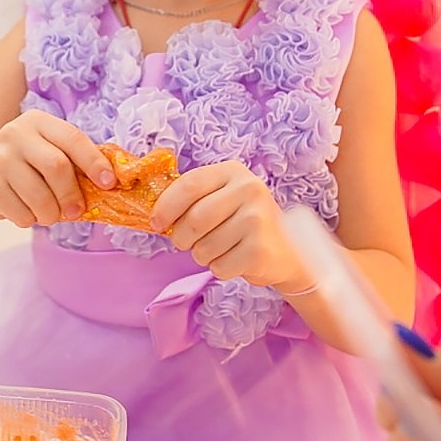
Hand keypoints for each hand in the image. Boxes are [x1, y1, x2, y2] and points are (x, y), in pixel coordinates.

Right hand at [0, 110, 115, 228]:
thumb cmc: (22, 169)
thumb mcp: (44, 153)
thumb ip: (72, 160)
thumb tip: (109, 181)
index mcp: (37, 121)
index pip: (73, 138)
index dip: (94, 162)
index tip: (108, 183)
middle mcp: (15, 133)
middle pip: (57, 167)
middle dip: (71, 195)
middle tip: (76, 211)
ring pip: (40, 196)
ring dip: (51, 214)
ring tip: (48, 214)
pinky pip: (22, 213)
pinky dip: (30, 220)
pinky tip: (24, 211)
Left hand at [150, 160, 307, 288]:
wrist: (287, 251)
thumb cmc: (243, 223)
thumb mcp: (222, 199)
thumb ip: (193, 199)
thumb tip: (154, 214)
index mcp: (233, 172)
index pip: (188, 185)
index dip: (165, 207)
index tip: (157, 223)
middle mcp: (249, 190)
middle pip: (193, 219)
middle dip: (181, 238)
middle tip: (186, 243)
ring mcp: (257, 219)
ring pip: (203, 247)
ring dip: (202, 255)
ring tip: (221, 249)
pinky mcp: (260, 250)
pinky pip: (219, 266)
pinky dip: (219, 269)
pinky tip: (235, 260)